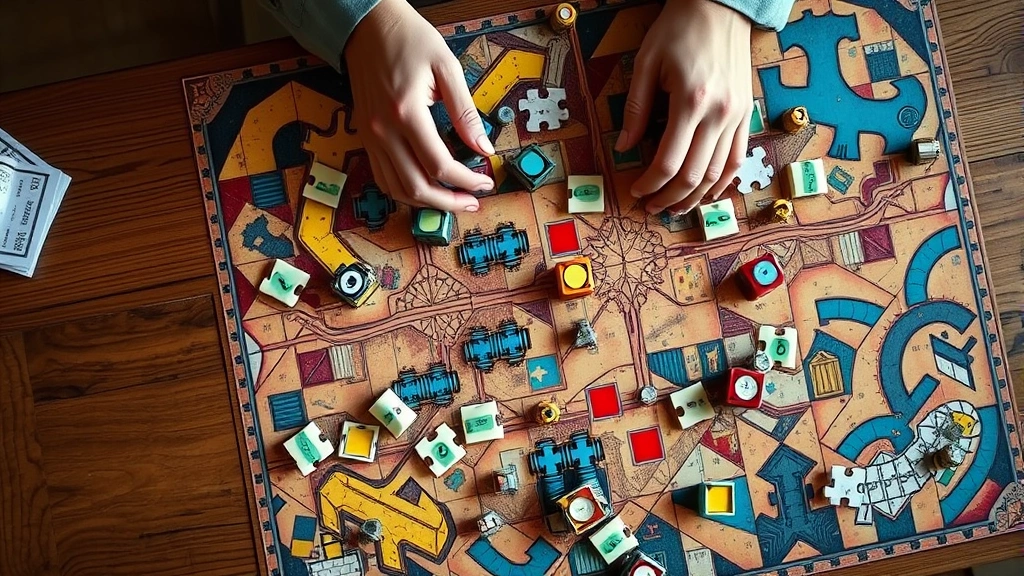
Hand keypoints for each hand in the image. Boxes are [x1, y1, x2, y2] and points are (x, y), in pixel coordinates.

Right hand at [344, 0, 493, 211]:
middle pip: (416, 186)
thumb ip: (465, 111)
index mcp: (406, 112)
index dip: (466, 180)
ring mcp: (370, 137)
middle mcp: (382, 130)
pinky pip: (383, 177)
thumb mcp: (447, 67)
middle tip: (472, 201)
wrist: (367, 26)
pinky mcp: (366, 137)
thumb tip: (483, 147)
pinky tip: (425, 188)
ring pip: (396, 189)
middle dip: (449, 201)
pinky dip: (404, 191)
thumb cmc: (408, 39)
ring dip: (426, 202)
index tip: (485, 181)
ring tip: (452, 200)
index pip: (439, 165)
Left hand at [615, 0, 752, 214]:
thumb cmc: (679, 29)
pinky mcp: (747, 113)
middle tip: (651, 207)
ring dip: (695, 197)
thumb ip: (636, 109)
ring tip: (675, 207)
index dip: (650, 184)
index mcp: (690, 101)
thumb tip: (624, 147)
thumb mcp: (646, 63)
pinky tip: (707, 193)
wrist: (721, 5)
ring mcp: (737, 115)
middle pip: (695, 175)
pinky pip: (738, 158)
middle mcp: (719, 114)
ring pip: (718, 174)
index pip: (669, 162)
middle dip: (670, 198)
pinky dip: (722, 181)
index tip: (636, 190)